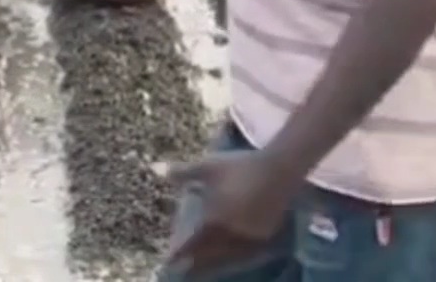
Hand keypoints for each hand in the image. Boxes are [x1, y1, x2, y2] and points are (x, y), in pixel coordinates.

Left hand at [164, 149, 298, 274]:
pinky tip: (229, 257)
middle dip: (194, 263)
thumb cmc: (240, 165)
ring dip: (213, 263)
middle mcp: (231, 232)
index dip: (179, 254)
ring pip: (227, 256)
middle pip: (208, 254)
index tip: (168, 261)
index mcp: (215, 217)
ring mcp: (249, 236)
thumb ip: (183, 172)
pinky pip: (245, 253)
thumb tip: (155, 169)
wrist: (279, 168)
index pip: (193, 243)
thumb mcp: (209, 167)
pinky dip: (233, 257)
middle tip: (182, 269)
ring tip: (202, 267)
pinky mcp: (264, 236)